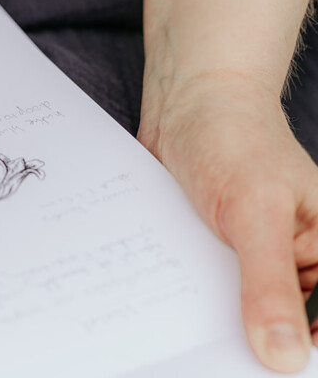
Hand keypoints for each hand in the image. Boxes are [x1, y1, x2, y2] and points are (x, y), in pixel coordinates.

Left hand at [140, 72, 317, 372]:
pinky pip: (199, 290)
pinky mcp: (211, 254)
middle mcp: (298, 265)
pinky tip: (152, 305)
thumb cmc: (235, 137)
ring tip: (172, 342)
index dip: (299, 353)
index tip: (260, 372)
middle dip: (245, 343)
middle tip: (201, 359)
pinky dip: (180, 297)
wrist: (187, 99)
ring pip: (234, 315)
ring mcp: (252, 261)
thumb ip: (270, 283)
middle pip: (279, 330)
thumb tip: (286, 357)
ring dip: (206, 324)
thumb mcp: (255, 211)